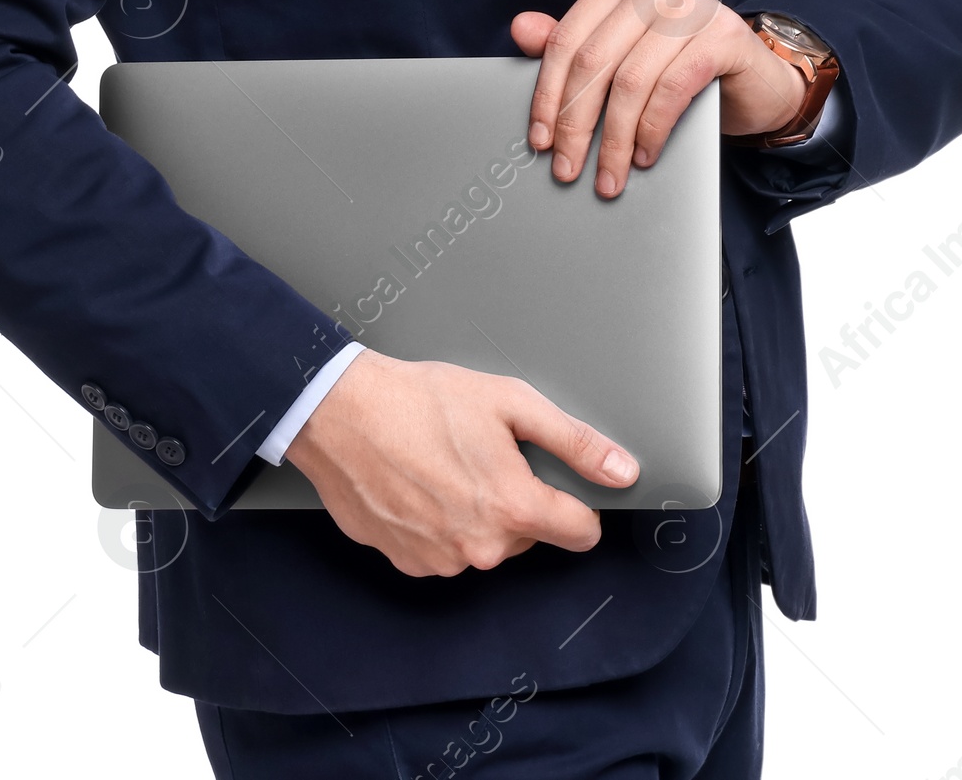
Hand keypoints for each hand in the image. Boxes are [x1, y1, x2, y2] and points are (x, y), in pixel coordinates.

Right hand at [285, 350, 637, 576]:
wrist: (340, 411)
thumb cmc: (420, 400)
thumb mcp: (509, 402)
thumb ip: (573, 441)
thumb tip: (621, 471)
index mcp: (513, 508)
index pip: (580, 533)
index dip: (577, 505)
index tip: (559, 485)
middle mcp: (480, 547)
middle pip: (527, 534)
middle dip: (514, 499)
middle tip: (481, 453)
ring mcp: (441, 560)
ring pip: (483, 542)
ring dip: (474, 511)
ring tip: (442, 463)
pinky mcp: (407, 561)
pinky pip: (442, 548)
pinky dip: (438, 522)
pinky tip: (418, 482)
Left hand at [511, 0, 808, 195]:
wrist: (756, 83)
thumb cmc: (681, 67)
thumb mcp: (623, 56)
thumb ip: (574, 44)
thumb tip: (520, 29)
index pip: (568, 39)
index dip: (548, 94)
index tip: (540, 140)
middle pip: (595, 61)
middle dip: (576, 124)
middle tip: (567, 168)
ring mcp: (694, 4)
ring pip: (631, 80)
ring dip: (615, 139)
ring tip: (609, 176)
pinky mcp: (724, 33)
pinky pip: (672, 89)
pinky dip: (652, 131)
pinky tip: (646, 156)